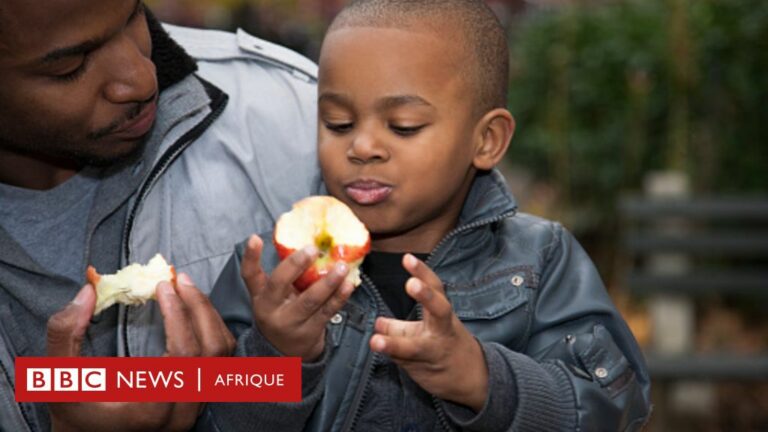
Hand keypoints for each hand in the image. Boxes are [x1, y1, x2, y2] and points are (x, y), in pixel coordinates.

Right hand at [46, 274, 235, 431]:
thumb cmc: (76, 413)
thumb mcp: (60, 379)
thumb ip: (65, 335)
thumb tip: (88, 291)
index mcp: (150, 410)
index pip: (184, 354)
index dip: (178, 314)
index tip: (162, 286)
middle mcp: (181, 413)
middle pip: (211, 350)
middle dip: (197, 306)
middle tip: (178, 277)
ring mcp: (195, 407)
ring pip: (221, 353)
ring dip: (207, 314)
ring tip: (186, 287)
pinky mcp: (200, 399)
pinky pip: (220, 359)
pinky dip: (211, 328)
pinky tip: (192, 307)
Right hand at [240, 235, 354, 361]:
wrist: (286, 354)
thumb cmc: (282, 313)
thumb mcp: (273, 297)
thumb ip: (285, 275)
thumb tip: (308, 241)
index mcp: (260, 296)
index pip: (250, 275)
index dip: (250, 257)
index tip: (255, 238)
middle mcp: (270, 309)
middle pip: (279, 284)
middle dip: (296, 265)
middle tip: (313, 248)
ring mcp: (290, 322)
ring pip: (309, 300)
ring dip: (328, 282)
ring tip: (342, 266)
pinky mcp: (310, 331)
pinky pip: (327, 311)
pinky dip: (339, 297)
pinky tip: (349, 284)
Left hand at [369, 254, 488, 411]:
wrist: (471, 379)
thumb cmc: (445, 347)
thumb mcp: (425, 331)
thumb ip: (399, 327)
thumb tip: (378, 323)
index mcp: (443, 314)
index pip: (436, 288)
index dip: (423, 272)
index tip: (408, 258)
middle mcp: (442, 331)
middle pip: (440, 310)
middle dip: (427, 296)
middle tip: (411, 284)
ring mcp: (434, 352)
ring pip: (416, 347)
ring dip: (395, 345)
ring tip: (375, 341)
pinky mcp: (426, 371)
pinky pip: (405, 363)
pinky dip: (391, 356)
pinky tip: (377, 349)